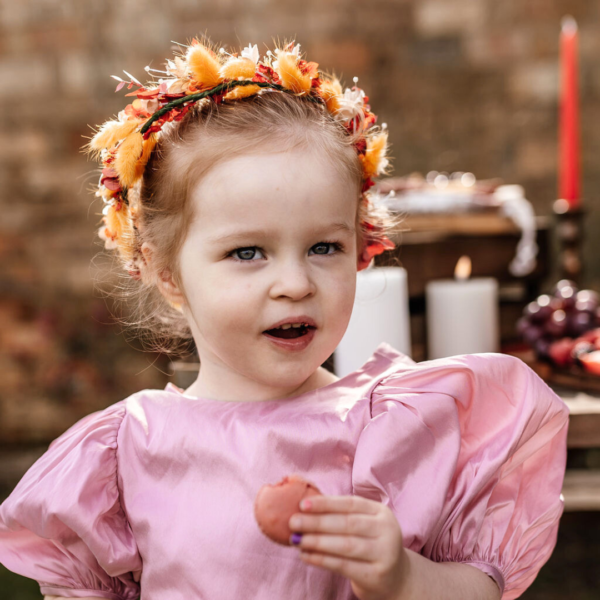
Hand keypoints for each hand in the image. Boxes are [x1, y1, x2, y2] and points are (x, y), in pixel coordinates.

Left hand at [288, 495, 407, 599]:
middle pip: (347, 524)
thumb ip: (340, 515)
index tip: (302, 504)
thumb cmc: (369, 545)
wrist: (395, 579)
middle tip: (293, 522)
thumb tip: (303, 508)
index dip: (326, 503)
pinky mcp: (377, 575)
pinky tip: (306, 556)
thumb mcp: (363, 525)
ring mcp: (384, 553)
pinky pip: (344, 566)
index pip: (351, 504)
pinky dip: (322, 560)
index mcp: (381, 512)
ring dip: (317, 542)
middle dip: (317, 522)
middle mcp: (387, 530)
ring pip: (346, 545)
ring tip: (297, 540)